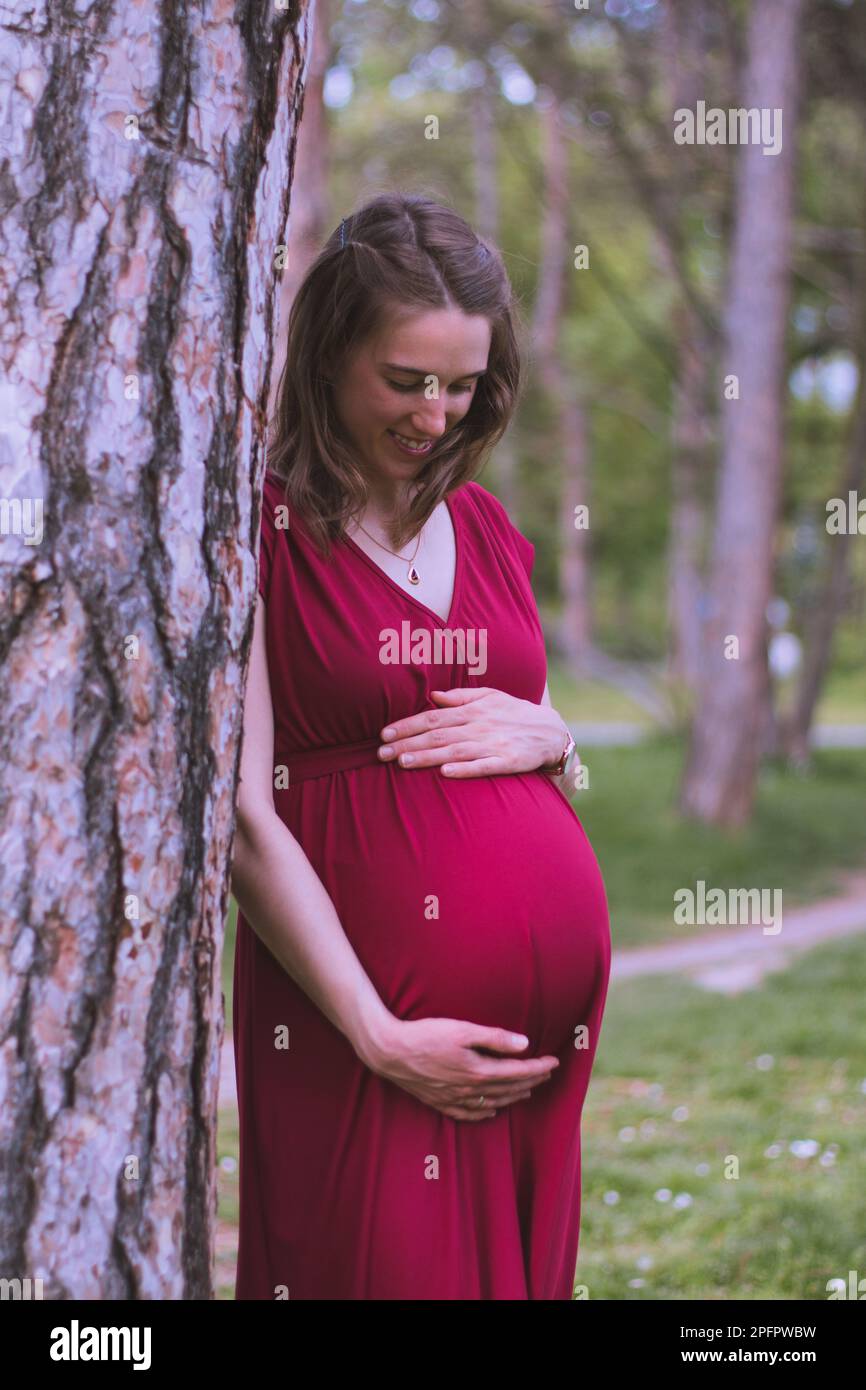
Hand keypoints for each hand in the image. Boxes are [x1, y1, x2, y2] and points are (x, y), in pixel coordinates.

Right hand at [359, 1016, 560, 1120]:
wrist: (390, 1052)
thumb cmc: (426, 1035)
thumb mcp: (462, 1030)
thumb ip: (494, 1038)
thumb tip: (524, 1044)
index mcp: (479, 1071)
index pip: (518, 1071)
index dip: (538, 1067)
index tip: (555, 1062)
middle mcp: (470, 1090)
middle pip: (509, 1088)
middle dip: (531, 1081)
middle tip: (547, 1074)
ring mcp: (455, 1099)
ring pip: (493, 1102)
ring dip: (514, 1096)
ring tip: (528, 1090)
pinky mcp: (440, 1102)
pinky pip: (469, 1114)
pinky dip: (485, 1113)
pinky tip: (492, 1111)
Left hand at [377, 686, 568, 778]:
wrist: (553, 732)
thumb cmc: (515, 714)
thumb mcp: (490, 697)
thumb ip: (461, 697)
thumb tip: (433, 696)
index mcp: (473, 710)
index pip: (433, 718)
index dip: (407, 725)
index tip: (383, 734)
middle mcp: (480, 726)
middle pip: (438, 735)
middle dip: (408, 744)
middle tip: (381, 754)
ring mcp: (495, 744)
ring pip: (455, 751)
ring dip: (428, 757)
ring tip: (403, 763)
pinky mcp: (510, 762)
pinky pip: (485, 766)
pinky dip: (465, 769)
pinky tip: (446, 774)